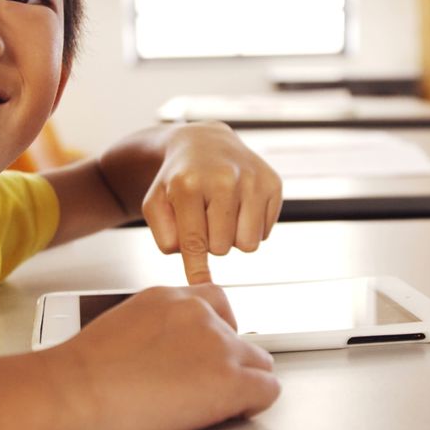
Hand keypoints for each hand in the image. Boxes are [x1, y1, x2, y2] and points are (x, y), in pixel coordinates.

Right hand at [47, 285, 280, 429]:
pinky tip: (231, 412)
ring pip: (258, 363)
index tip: (205, 353)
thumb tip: (164, 353)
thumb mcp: (121, 327)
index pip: (214, 303)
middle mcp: (198, 314)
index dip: (215, 332)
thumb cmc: (80, 373)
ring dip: (242, 382)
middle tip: (205, 385)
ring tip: (215, 403)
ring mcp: (218, 345)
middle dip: (228, 360)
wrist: (70, 393)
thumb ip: (154, 330)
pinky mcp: (230, 381)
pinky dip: (254, 403)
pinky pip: (267, 389)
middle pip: (240, 335)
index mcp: (169, 298)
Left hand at [141, 122, 282, 283]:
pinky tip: (239, 208)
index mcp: (190, 184)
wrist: (205, 143)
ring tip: (222, 217)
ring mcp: (253, 179)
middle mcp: (225, 179)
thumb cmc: (178, 180)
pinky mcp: (273, 183)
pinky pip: (265, 232)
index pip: (195, 241)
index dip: (197, 268)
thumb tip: (194, 264)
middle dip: (212, 243)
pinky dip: (251, 228)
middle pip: (223, 247)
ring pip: (248, 244)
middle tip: (205, 221)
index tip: (200, 286)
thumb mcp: (156, 203)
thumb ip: (165, 236)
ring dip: (234, 239)